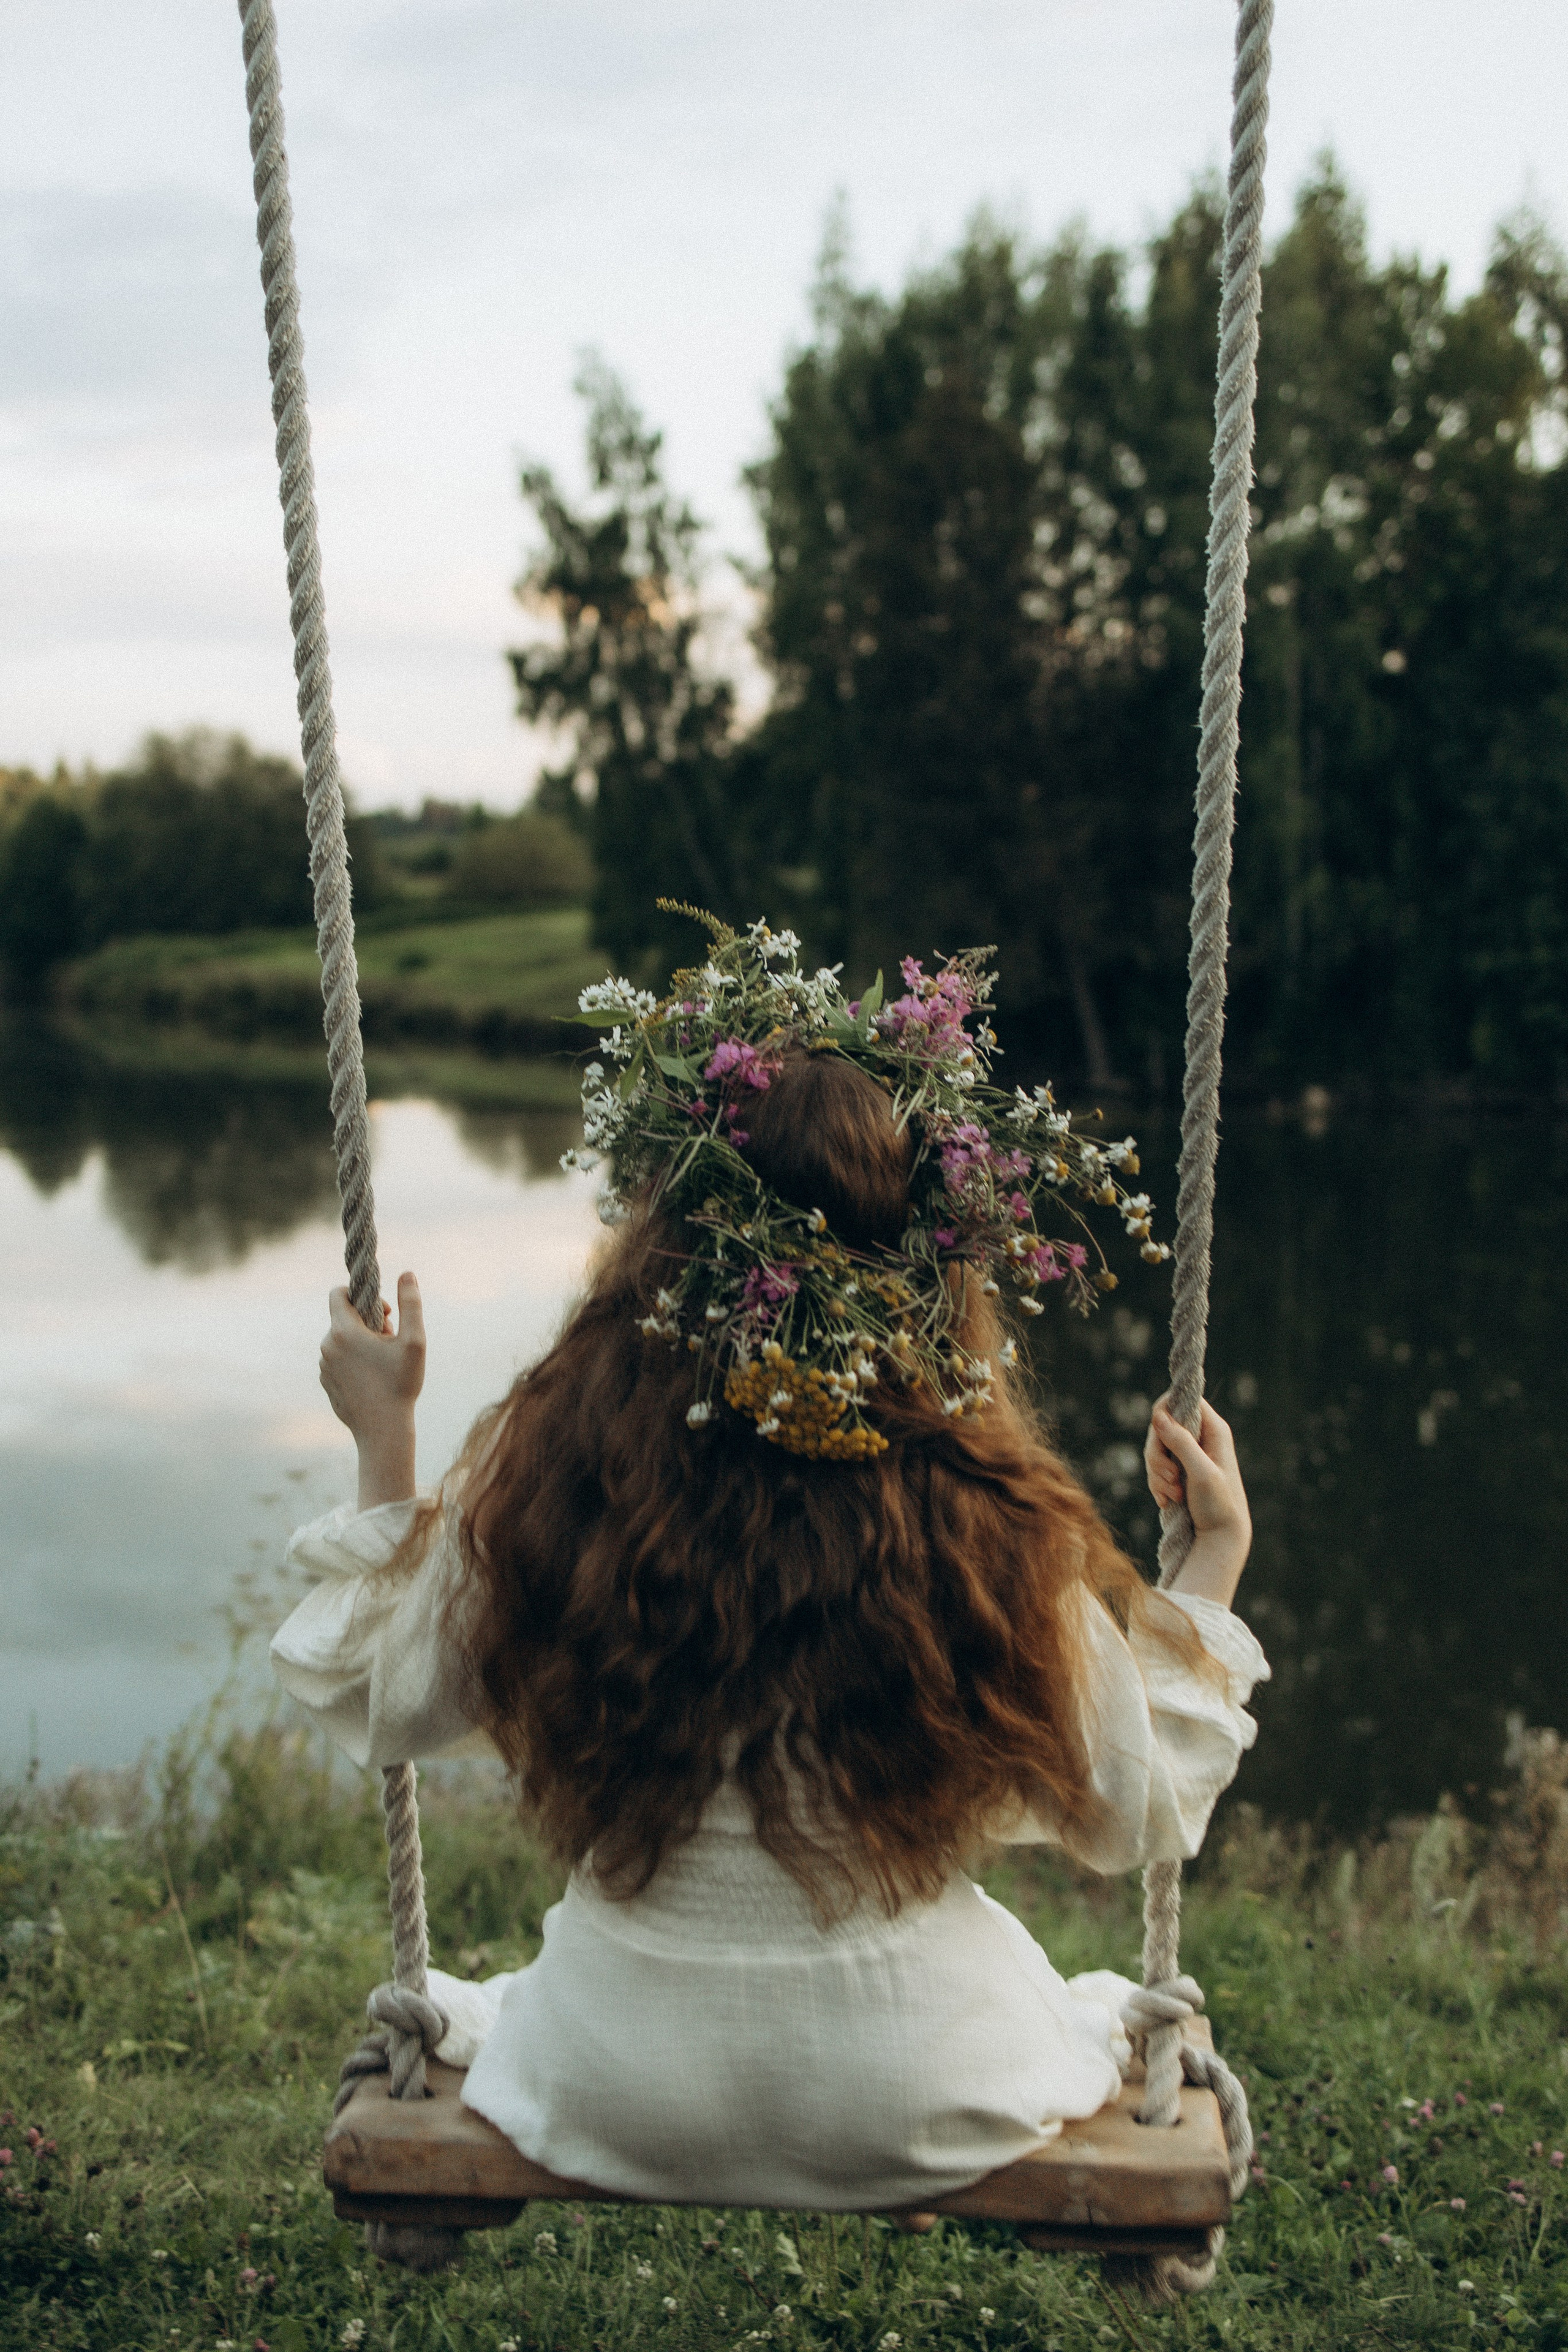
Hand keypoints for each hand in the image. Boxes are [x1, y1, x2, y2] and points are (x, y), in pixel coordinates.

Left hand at [319, 1271, 424, 1508]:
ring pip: (341, 1341)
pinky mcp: (326, 1383)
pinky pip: (338, 1361)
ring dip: (361, 1343)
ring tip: (384, 1362)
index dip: (359, 1293)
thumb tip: (406, 1273)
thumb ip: (410, 1303)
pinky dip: (354, 1362)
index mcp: (343, 1331)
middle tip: (391, 1341)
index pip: (337, 1293)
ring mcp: (323, 1367)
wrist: (382, 1431)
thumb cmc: (400, 1384)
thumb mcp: (414, 1341)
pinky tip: (374, 1379)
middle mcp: (327, 1346)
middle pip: (343, 1318)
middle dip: (367, 1322)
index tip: (383, 1311)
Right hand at [1144, 1394, 1251, 1604]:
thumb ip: (1181, 1443)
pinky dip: (1156, 1485)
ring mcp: (1188, 1455)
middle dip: (1158, 1455)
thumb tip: (1159, 1415)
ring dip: (1157, 1474)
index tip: (1158, 1433)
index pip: (1184, 1400)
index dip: (1165, 1411)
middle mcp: (1200, 1438)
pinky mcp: (1177, 1471)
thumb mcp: (1201, 1473)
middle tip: (1170, 1478)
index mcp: (1214, 1430)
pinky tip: (1167, 1501)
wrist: (1220, 1539)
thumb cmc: (1219, 1505)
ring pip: (1155, 1449)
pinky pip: (1154, 1469)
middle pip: (1161, 1427)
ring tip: (1173, 1496)